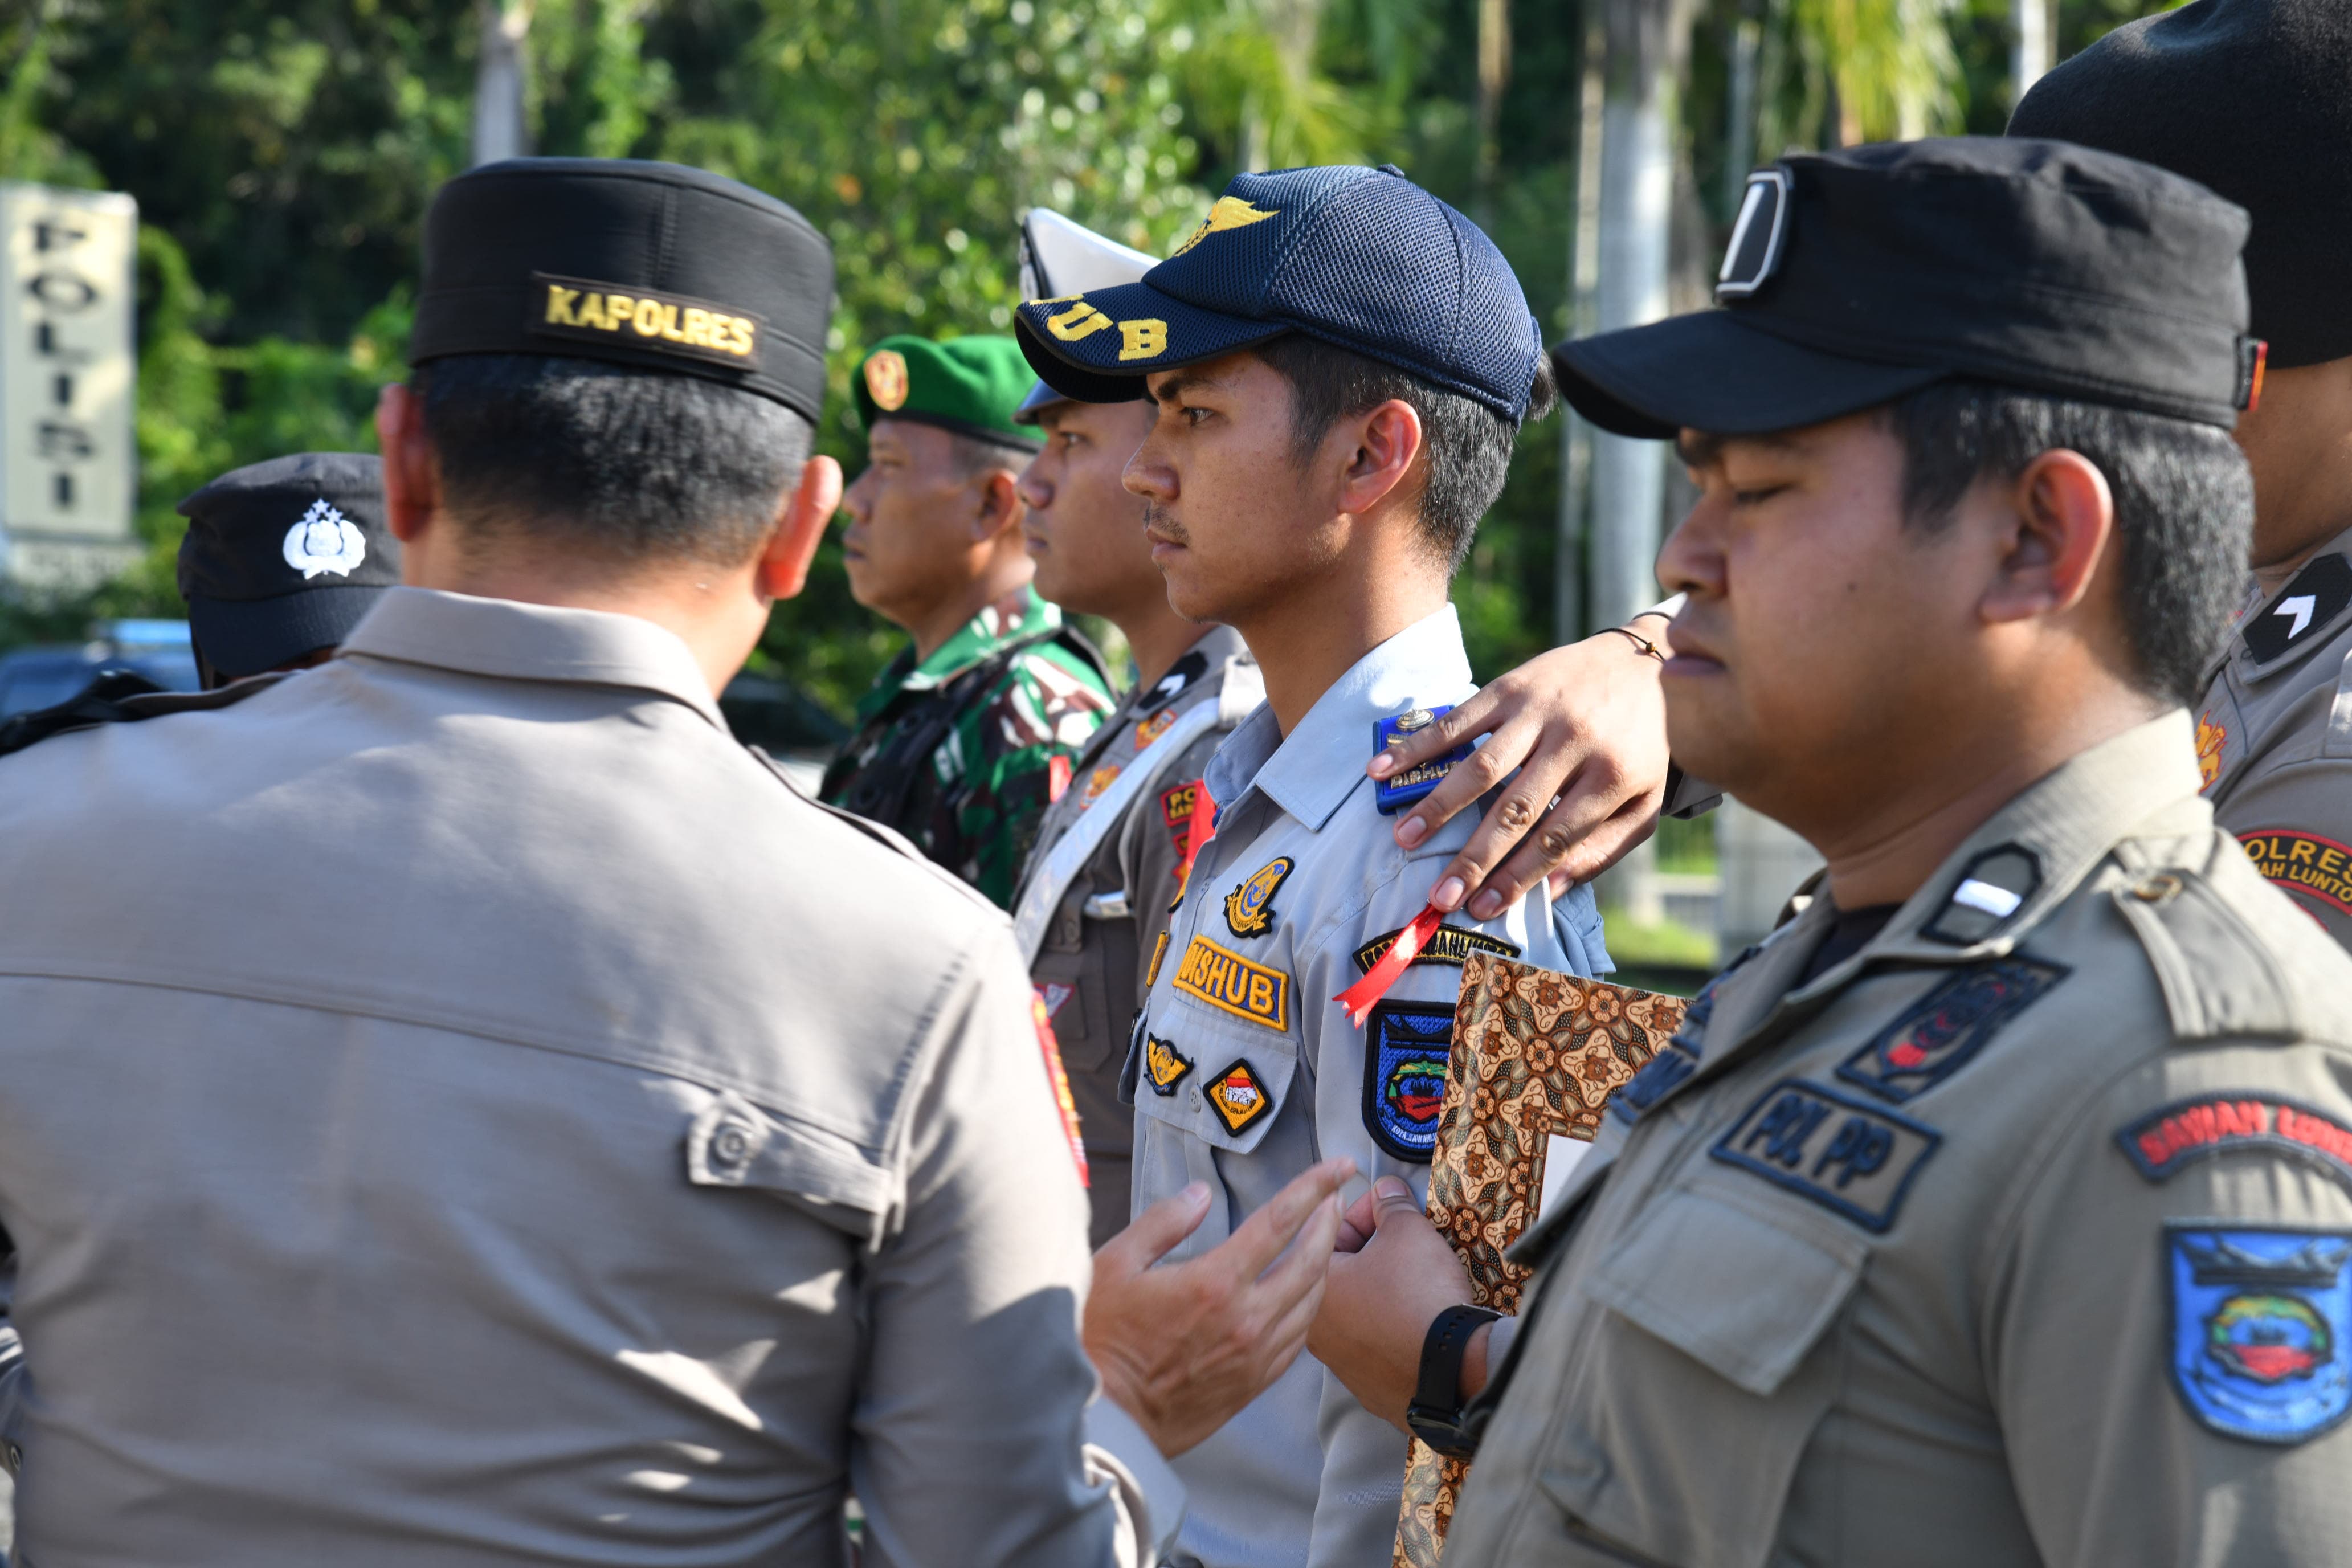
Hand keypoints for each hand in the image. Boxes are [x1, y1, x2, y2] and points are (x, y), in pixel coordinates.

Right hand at [1086, 1156, 1355, 1456]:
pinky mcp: (1256, 1381)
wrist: (1109, 1418)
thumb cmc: (1103, 1340)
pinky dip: (1310, 1307)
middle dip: (1330, 1221)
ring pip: (1313, 1301)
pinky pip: (1299, 1337)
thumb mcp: (1115, 1265)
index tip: (1338, 1165)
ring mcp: (1256, 1354)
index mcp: (1214, 1282)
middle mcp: (1247, 1318)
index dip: (1314, 1186)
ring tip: (1324, 1239)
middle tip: (1336, 1196)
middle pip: (1311, 1260)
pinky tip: (1304, 1294)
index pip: (1280, 1221)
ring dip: (1326, 1264)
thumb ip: (1163, 1222)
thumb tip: (1201, 1194)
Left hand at [1310, 1176, 1483, 1433]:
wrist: (1452, 1368)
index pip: (1330, 1234)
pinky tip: (1418, 1313)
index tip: (1390, 1203)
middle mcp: (1318, 1332)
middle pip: (1343, 1273)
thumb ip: (1391, 1206)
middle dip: (1374, 1249)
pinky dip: (1394, 1324)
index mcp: (1315, 1290)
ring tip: (1416, 1273)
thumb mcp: (1408, 1233)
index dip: (1365, 1210)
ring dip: (1383, 1287)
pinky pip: (1378, 1343)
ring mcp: (1343, 1364)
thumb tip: (1387, 1191)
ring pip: (1359, 1310)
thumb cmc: (1419, 1296)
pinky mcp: (1371, 1387)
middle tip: (1406, 1236)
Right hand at [1370, 620, 1672, 920]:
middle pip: (1515, 810)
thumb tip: (1550, 892)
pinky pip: (1459, 719)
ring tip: (1404, 838)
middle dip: (1474, 857)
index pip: (1557, 838)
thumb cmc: (1639, 747)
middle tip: (1439, 895)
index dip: (1518, 876)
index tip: (1483, 908)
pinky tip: (1384, 767)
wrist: (1645, 664)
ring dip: (1439, 804)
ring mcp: (1540, 710)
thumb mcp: (1643, 802)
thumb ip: (1602, 850)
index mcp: (1612, 776)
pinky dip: (1419, 745)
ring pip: (1482, 765)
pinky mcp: (1512, 686)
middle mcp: (1575, 742)